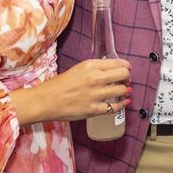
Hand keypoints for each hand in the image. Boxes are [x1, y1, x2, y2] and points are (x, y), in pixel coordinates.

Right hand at [10, 58, 131, 124]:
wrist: (44, 101)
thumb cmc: (58, 85)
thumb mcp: (77, 69)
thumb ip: (94, 69)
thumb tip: (111, 70)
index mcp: (91, 66)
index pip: (119, 63)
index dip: (126, 67)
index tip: (127, 69)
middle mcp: (95, 78)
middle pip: (124, 75)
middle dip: (127, 78)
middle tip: (125, 80)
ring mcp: (95, 95)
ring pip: (122, 90)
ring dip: (125, 91)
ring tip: (123, 91)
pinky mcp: (94, 109)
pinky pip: (115, 107)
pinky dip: (122, 104)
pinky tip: (124, 102)